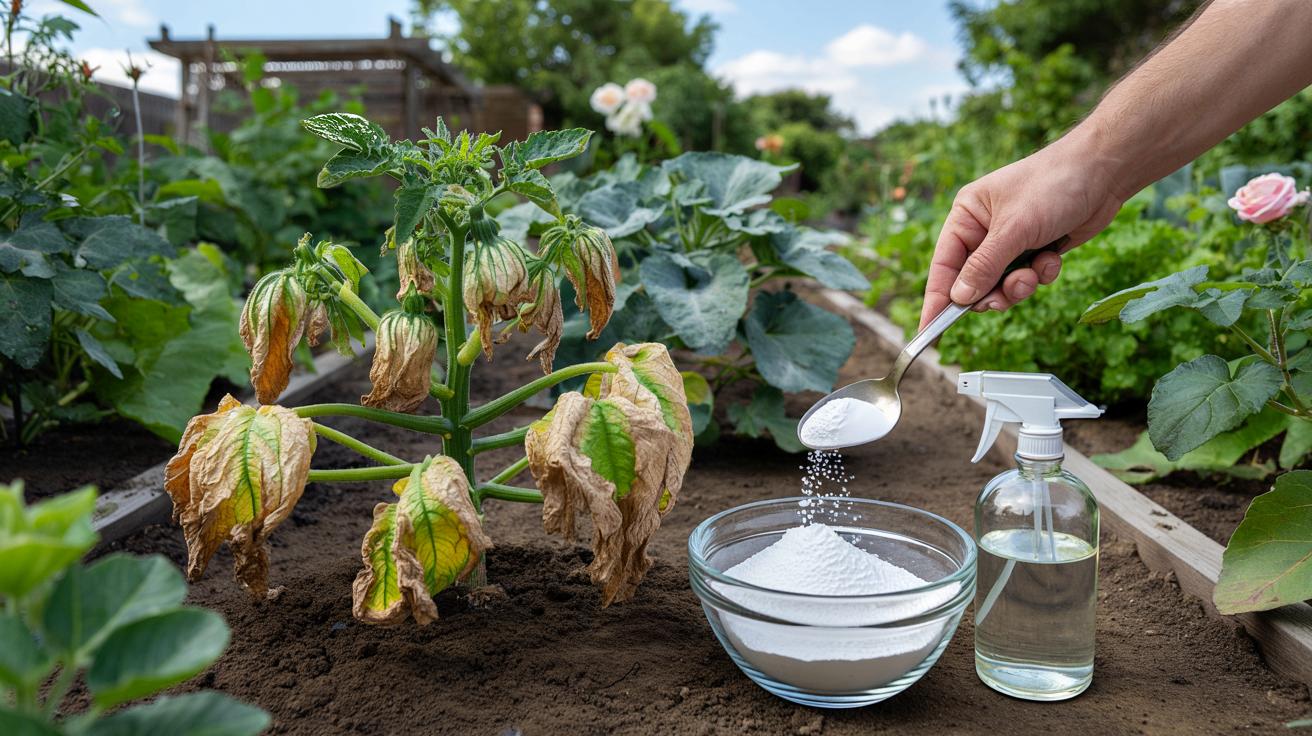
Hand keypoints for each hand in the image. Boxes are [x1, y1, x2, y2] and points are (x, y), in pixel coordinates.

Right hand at [918, 136, 1124, 328]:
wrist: (1105, 171)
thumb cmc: (1053, 185)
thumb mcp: (1014, 229)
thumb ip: (984, 266)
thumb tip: (959, 299)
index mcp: (967, 216)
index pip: (944, 265)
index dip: (937, 299)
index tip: (929, 331)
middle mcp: (984, 230)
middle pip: (973, 281)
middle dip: (991, 292)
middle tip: (1002, 299)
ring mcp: (1012, 241)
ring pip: (1002, 284)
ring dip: (1019, 286)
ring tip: (1035, 273)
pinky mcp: (1037, 249)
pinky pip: (1029, 277)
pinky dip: (1041, 273)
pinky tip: (1054, 257)